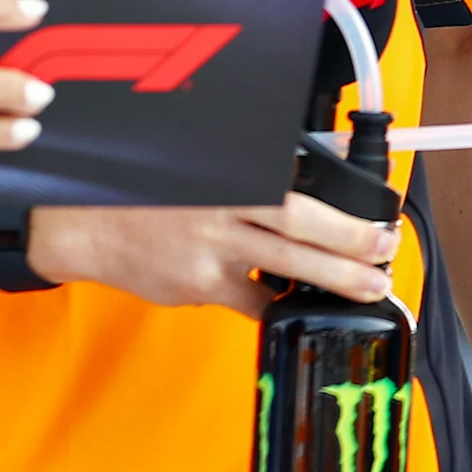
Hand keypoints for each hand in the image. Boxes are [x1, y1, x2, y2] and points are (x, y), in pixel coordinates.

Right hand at [27, 191, 400, 316]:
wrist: (84, 222)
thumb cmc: (149, 191)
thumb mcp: (203, 164)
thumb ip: (254, 171)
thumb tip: (316, 170)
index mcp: (231, 171)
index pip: (295, 182)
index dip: (339, 200)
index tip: (378, 208)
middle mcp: (224, 205)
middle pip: (300, 221)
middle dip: (351, 239)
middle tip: (387, 250)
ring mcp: (211, 248)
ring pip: (286, 265)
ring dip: (335, 279)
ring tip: (371, 288)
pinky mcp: (199, 285)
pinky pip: (253, 302)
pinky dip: (281, 306)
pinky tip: (306, 307)